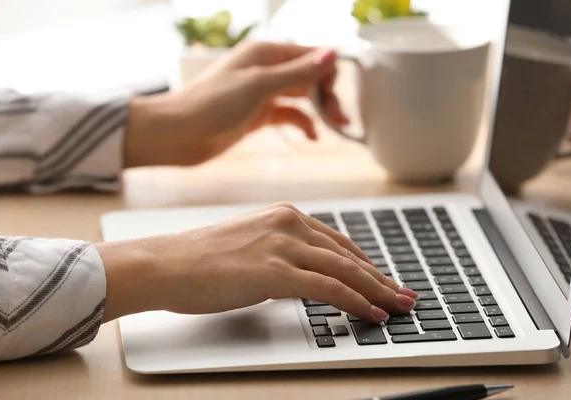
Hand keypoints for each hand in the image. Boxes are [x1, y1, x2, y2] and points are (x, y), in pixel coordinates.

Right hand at [97, 203, 417, 323]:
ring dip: (378, 292)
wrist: (166, 263)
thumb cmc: (200, 259)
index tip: (382, 279)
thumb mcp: (250, 244)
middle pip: (349, 255)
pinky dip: (355, 302)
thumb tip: (303, 273)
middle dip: (381, 279)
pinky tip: (371, 313)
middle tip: (404, 295)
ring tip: (398, 308)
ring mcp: (283, 245)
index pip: (338, 241)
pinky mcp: (275, 271)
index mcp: (285, 215)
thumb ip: (280, 251)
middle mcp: (289, 223)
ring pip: (345, 270)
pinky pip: (328, 288)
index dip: (366, 263)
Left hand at [124, 41, 348, 167]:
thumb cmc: (211, 104)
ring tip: (334, 128)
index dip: (328, 74)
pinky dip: (302, 124)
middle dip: (327, 95)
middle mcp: (266, 69)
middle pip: (309, 76)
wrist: (179, 134)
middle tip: (340, 120)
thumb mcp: (259, 85)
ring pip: (302, 96)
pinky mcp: (258, 115)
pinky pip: (288, 115)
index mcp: (266, 53)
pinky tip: (311, 137)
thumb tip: (331, 53)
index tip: (335, 99)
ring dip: (319, 110)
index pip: (311, 55)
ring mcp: (262, 93)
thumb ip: (297, 71)